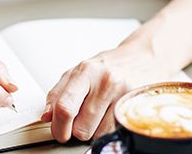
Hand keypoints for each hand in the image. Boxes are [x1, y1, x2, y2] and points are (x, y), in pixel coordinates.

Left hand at [40, 45, 174, 141]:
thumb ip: (58, 93)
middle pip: (81, 127)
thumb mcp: (78, 72)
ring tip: (102, 112)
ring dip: (96, 129)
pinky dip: (111, 128)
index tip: (59, 133)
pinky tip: (113, 115)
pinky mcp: (136, 105)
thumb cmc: (109, 66)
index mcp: (85, 72)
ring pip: (98, 133)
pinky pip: (115, 132)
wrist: (144, 57)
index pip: (65, 108)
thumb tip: (47, 116)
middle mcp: (106, 81)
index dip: (58, 127)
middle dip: (79, 129)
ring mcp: (123, 94)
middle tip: (84, 118)